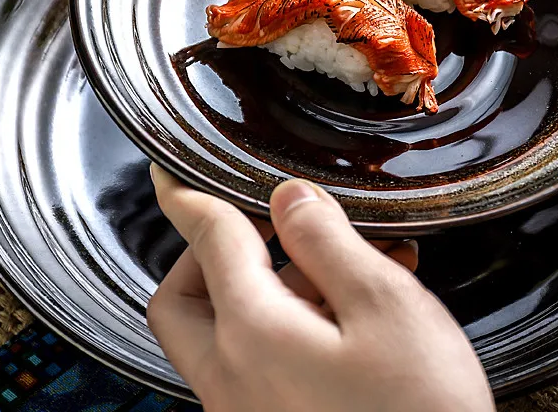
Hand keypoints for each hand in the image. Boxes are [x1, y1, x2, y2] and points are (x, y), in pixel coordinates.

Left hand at [147, 165, 494, 411]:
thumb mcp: (384, 305)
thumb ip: (328, 242)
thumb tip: (289, 198)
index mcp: (252, 336)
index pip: (208, 242)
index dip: (190, 197)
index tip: (173, 175)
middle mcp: (233, 381)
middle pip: (185, 300)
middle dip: (210, 251)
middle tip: (256, 223)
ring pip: (225, 332)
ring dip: (268, 284)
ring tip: (343, 261)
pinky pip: (258, 364)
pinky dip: (289, 323)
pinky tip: (353, 310)